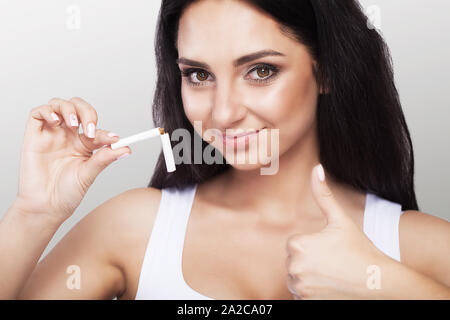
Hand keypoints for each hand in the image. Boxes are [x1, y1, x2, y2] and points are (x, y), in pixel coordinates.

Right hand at [13, 97, 131, 223]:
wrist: (45, 207)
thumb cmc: (66, 193)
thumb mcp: (89, 174)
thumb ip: (104, 159)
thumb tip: (126, 148)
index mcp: (83, 144)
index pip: (95, 127)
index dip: (105, 131)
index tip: (113, 139)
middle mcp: (67, 136)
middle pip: (78, 108)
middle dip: (87, 112)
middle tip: (90, 129)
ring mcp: (51, 134)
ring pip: (59, 105)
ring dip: (69, 109)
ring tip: (74, 124)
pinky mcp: (34, 136)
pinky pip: (37, 112)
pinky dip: (48, 111)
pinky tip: (56, 122)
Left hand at [285, 164, 388, 298]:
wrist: (378, 282)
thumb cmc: (360, 250)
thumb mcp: (340, 220)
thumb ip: (323, 194)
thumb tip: (316, 168)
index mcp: (298, 246)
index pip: (295, 244)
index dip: (313, 245)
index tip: (329, 248)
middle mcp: (294, 268)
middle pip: (294, 261)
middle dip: (309, 261)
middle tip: (333, 261)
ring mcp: (300, 288)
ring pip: (296, 277)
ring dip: (308, 275)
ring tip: (331, 272)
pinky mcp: (306, 302)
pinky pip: (300, 293)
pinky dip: (311, 290)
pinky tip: (329, 285)